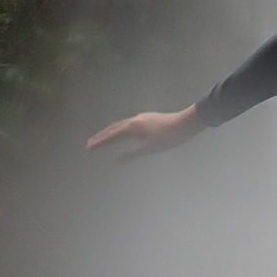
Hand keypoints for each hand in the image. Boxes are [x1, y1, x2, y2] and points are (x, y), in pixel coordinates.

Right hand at [85, 106, 203, 160]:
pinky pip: (129, 124)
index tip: (88, 148)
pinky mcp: (148, 119)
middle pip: (114, 128)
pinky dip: (121, 130)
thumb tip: (116, 158)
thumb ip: (132, 153)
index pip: (112, 135)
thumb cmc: (169, 137)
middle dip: (102, 137)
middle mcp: (135, 120)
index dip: (100, 142)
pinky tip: (124, 133)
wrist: (187, 122)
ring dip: (111, 132)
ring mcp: (142, 118)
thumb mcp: (150, 148)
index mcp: (133, 127)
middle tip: (90, 144)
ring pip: (122, 125)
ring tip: (103, 138)